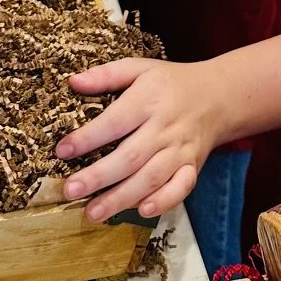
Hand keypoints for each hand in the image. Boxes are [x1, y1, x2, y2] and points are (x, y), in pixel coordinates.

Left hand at [58, 58, 222, 221]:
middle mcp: (165, 127)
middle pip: (130, 157)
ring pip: (151, 178)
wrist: (218, 95)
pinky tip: (142, 211)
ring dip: (121, 198)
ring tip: (92, 212)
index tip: (62, 150)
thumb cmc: (170, 83)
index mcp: (149, 99)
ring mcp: (181, 150)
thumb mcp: (139, 68)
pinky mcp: (193, 166)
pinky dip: (164, 201)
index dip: (88, 138)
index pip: (115, 121)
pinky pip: (181, 188)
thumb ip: (106, 75)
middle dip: (99, 177)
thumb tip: (72, 82)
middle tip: (71, 190)